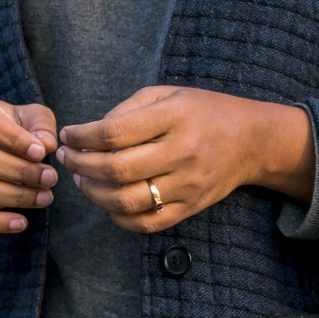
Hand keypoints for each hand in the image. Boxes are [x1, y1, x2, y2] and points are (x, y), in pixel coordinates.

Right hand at [0, 93, 58, 235]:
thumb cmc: (16, 128)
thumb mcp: (32, 118)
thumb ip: (41, 126)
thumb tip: (46, 145)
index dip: (13, 138)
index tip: (41, 153)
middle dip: (20, 172)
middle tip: (51, 178)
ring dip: (14, 196)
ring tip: (45, 198)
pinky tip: (21, 223)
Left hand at [55, 86, 313, 233]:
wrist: (252, 141)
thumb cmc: (203, 111)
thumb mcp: (168, 94)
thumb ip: (127, 110)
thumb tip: (89, 134)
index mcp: (175, 117)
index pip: (114, 132)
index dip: (82, 136)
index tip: (67, 135)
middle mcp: (183, 152)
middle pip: (117, 169)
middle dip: (80, 166)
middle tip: (66, 158)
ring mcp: (188, 185)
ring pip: (128, 201)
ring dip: (94, 194)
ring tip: (82, 181)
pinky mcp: (191, 208)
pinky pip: (148, 223)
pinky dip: (119, 218)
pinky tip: (107, 203)